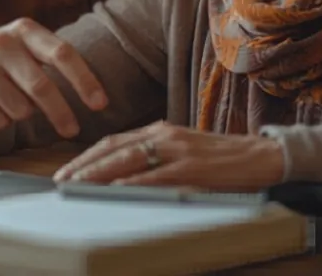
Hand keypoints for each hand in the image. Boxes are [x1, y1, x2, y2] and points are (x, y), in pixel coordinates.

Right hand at [0, 18, 107, 138]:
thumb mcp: (24, 41)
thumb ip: (54, 56)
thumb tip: (93, 92)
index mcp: (24, 30)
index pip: (62, 54)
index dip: (84, 80)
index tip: (100, 104)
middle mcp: (1, 44)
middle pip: (42, 87)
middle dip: (61, 113)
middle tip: (73, 129)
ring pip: (20, 109)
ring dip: (25, 114)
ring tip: (15, 102)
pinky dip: (3, 121)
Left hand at [53, 121, 285, 191]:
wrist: (261, 157)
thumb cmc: (222, 159)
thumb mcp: (183, 151)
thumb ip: (156, 157)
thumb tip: (123, 174)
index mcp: (161, 130)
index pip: (114, 141)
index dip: (87, 156)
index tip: (67, 171)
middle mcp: (164, 135)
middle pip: (113, 148)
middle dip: (83, 165)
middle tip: (61, 180)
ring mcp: (177, 150)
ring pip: (127, 159)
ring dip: (98, 173)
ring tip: (76, 185)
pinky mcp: (191, 169)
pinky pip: (153, 177)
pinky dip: (130, 183)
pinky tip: (113, 191)